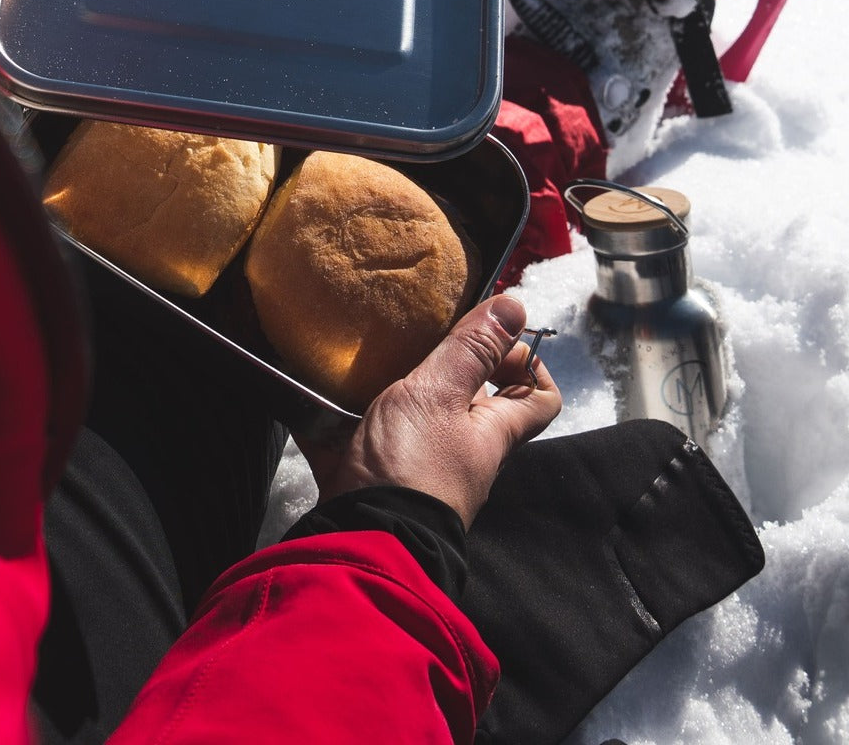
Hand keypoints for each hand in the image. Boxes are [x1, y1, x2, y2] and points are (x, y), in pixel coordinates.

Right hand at [298, 294, 560, 528]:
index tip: (496, 334)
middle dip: (444, 366)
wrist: (359, 542)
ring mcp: (416, 469)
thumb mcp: (440, 394)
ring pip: (409, 419)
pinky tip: (311, 390)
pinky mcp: (371, 479)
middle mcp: (461, 453)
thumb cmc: (411, 467)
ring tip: (360, 353)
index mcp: (491, 432)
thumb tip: (517, 306)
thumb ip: (472, 350)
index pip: (537, 398)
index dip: (526, 362)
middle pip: (467, 404)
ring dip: (387, 388)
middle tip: (414, 332)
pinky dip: (335, 418)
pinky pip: (356, 439)